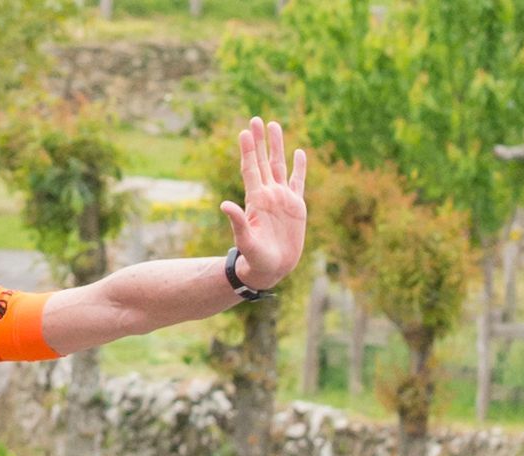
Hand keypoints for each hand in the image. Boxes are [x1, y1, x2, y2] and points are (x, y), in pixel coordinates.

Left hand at [221, 117, 308, 292]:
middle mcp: (268, 194)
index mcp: (256, 200)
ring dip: (277, 146)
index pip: (250, 169)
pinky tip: (299, 152)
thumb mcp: (246, 241)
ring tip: (274, 125)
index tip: (244, 132)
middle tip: (256, 119)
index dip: (247, 151)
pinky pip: (298, 182)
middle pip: (263, 161)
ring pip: (280, 166)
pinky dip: (299, 167)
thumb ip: (237, 222)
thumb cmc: (255, 259)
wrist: (272, 269)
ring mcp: (282, 199)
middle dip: (260, 140)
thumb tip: (224, 204)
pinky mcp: (296, 206)